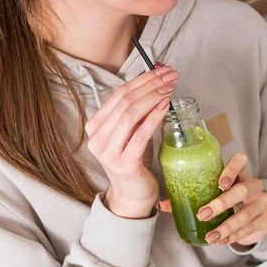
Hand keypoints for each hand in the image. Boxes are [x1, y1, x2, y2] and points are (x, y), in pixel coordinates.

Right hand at [85, 65, 178, 217]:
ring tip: (170, 88)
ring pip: (130, 115)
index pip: (118, 95)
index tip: (162, 71)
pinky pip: (140, 134)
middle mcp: (97, 138)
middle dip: (150, 85)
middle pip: (125, 102)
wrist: (132, 195)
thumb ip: (136, 113)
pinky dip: (154, 117)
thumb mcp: (132, 133)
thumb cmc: (135, 162)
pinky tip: (165, 106)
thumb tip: (157, 84)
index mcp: (95, 126)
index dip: (141, 80)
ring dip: (153, 97)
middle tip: (170, 76)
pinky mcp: (123, 163)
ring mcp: (108, 152)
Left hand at [197, 152, 266, 246]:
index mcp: (240, 173)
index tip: (219, 183)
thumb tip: (163, 204)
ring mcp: (262, 202)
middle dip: (222, 203)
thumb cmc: (230, 202)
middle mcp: (254, 184)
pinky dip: (234, 236)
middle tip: (202, 215)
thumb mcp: (214, 196)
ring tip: (211, 237)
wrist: (256, 218)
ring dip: (227, 226)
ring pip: (247, 213)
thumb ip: (190, 197)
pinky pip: (251, 228)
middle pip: (243, 189)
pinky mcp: (266, 219)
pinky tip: (222, 241)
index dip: (231, 169)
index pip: (241, 161)